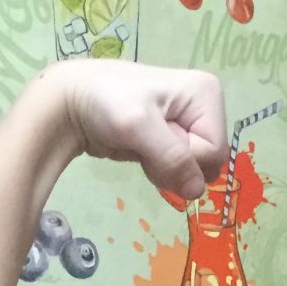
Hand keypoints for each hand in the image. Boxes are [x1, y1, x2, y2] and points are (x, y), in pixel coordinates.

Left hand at [54, 61, 228, 202]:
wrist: (71, 102)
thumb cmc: (105, 102)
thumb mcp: (138, 126)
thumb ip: (172, 158)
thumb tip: (197, 191)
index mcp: (206, 93)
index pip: (215, 150)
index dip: (185, 158)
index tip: (152, 141)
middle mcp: (204, 107)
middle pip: (208, 161)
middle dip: (176, 165)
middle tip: (145, 145)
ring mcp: (189, 123)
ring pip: (195, 170)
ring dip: (166, 169)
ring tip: (140, 146)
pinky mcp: (174, 138)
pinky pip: (181, 170)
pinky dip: (160, 169)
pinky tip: (141, 151)